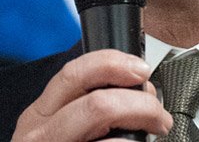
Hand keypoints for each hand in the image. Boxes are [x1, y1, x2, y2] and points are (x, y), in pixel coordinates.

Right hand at [13, 49, 171, 140]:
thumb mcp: (63, 130)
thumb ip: (88, 107)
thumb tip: (137, 90)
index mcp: (39, 115)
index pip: (75, 74)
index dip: (113, 64)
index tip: (142, 71)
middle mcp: (40, 135)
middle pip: (98, 104)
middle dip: (141, 104)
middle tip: (158, 117)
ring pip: (107, 131)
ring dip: (144, 125)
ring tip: (157, 132)